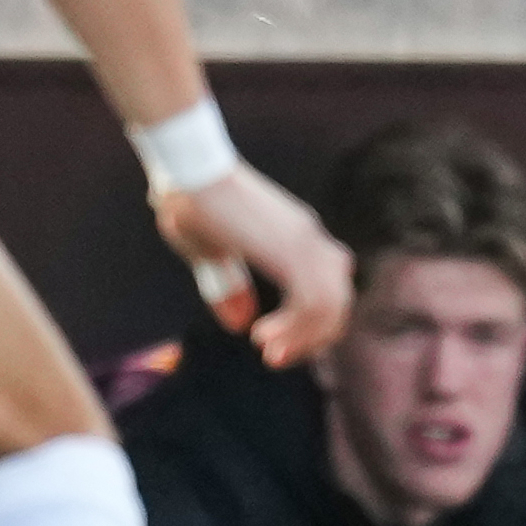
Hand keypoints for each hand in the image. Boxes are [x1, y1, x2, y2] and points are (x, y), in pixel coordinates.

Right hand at [153, 161, 356, 365]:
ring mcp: (305, 241)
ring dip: (303, 339)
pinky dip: (295, 329)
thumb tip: (241, 322)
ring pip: (330, 306)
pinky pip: (313, 303)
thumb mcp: (212, 254)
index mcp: (297, 236)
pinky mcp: (291, 249)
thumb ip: (229, 286)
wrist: (187, 168)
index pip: (331, 287)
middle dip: (312, 337)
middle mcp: (310, 238)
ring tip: (269, 352)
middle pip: (339, 300)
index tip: (278, 344)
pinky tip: (261, 335)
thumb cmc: (191, 202)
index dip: (314, 323)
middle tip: (276, 357)